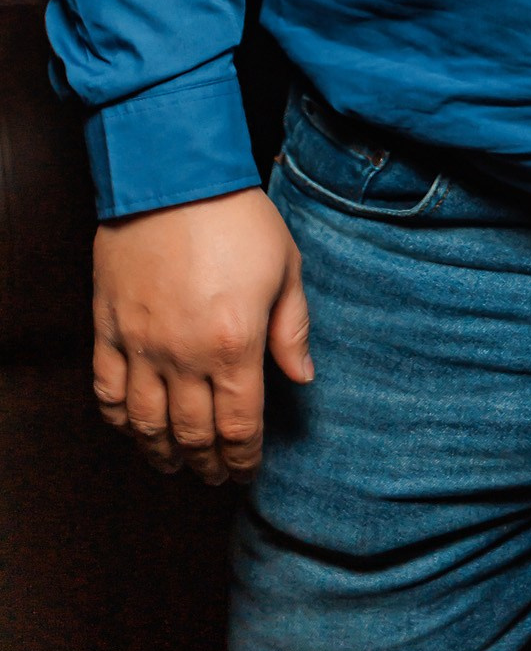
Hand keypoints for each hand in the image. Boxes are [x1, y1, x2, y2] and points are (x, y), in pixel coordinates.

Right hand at [91, 186, 312, 484]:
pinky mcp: (107, 326)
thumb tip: (302, 378)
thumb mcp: (286, 267)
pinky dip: (119, 419)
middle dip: (207, 462)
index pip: (238, 425)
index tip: (246, 470)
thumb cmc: (237, 217)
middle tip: (215, 475)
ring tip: (175, 464)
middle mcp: (183, 354)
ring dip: (161, 451)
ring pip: (145, 422)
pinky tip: (133, 428)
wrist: (173, 175)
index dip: (243, 457)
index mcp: (234, 343)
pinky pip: (106, 390)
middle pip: (192, 433)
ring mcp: (139, 343)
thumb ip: (293, 328)